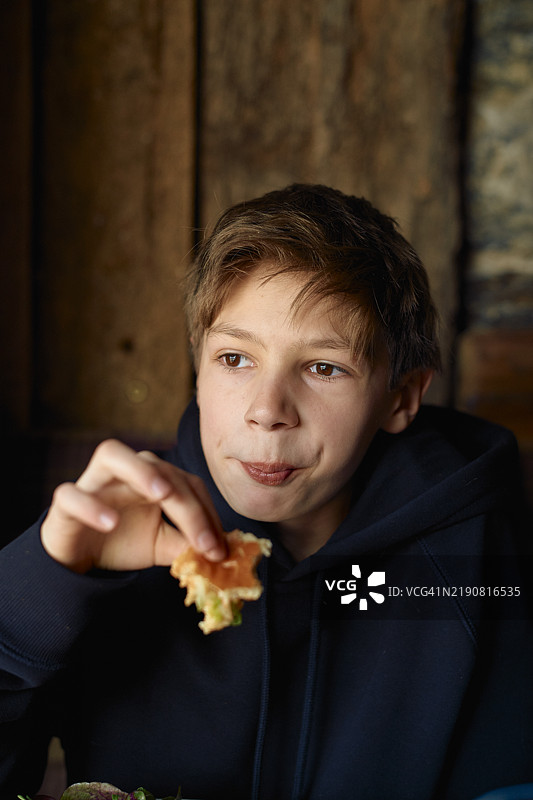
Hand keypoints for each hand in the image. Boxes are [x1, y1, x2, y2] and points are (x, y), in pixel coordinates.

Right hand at [40, 439, 225, 573]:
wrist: (78, 556)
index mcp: (153, 477)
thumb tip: (222, 551)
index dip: (207, 513)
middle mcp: (125, 471)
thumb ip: (189, 544)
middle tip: (204, 542)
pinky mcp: (65, 502)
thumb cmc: (122, 540)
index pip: (187, 483)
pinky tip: (111, 523)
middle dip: (187, 506)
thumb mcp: (163, 546)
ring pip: (111, 454)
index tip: (220, 548)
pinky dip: (91, 505)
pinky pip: (72, 494)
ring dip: (139, 470)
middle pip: (159, 469)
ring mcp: (93, 482)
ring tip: (162, 494)